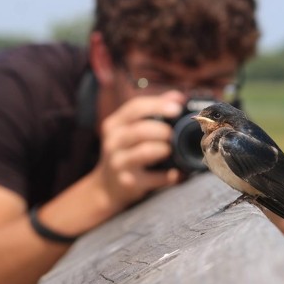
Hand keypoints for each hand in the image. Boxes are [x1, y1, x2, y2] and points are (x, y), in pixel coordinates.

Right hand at [94, 90, 185, 214]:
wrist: (106, 186)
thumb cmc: (125, 151)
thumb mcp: (130, 128)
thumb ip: (153, 110)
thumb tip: (177, 97)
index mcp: (114, 124)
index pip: (135, 108)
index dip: (157, 105)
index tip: (177, 108)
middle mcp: (113, 142)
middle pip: (140, 130)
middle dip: (162, 130)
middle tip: (172, 134)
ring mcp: (118, 163)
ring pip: (144, 152)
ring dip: (163, 149)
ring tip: (169, 150)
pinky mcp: (128, 182)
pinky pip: (153, 177)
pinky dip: (167, 175)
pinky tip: (174, 173)